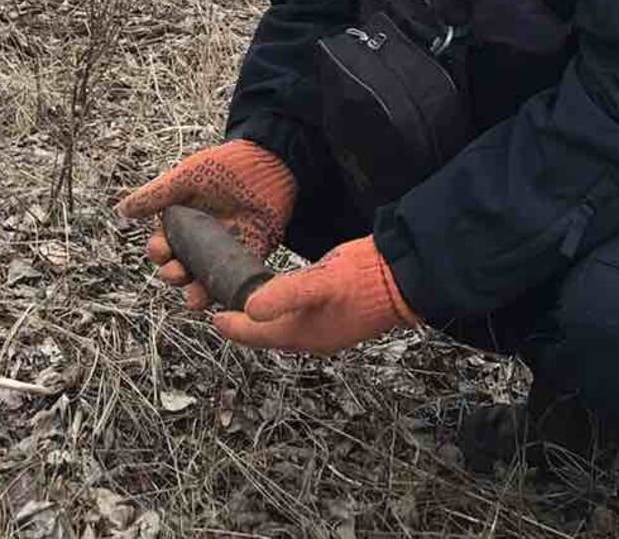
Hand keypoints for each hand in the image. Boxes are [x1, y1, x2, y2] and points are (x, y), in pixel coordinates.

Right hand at [115, 140, 296, 309]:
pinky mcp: (250, 256)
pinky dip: (228, 292)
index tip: (160, 249)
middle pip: (181, 267)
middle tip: (177, 273)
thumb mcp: (186, 177)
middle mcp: (202, 240)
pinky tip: (223, 298)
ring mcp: (225, 251)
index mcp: (183, 222)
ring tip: (194, 298)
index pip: (164, 245)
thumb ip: (156, 195)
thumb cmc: (225, 165)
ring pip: (205, 280)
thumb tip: (122, 209)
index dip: (158, 251)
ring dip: (196, 292)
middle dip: (174, 275)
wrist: (271, 164)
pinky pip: (236, 280)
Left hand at [212, 235, 418, 354]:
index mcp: (302, 334)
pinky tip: (286, 297)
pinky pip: (301, 321)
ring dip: (264, 319)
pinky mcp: (338, 319)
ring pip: (284, 330)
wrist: (404, 279)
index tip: (213, 316)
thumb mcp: (318, 282)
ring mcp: (326, 331)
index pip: (254, 336)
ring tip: (250, 301)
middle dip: (244, 324)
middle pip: (267, 336)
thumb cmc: (363, 280)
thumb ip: (284, 294)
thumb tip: (250, 309)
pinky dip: (285, 312)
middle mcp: (311, 339)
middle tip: (225, 305)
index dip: (231, 327)